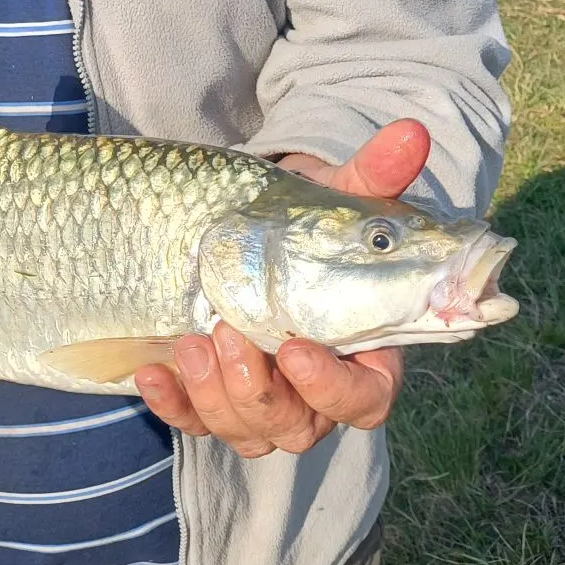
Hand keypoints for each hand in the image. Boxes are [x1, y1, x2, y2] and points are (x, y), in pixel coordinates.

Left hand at [134, 120, 429, 457]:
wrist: (251, 226)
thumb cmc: (309, 222)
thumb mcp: (338, 196)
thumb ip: (374, 175)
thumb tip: (411, 132)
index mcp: (360, 352)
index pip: (365, 400)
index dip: (333, 388)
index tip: (295, 347)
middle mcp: (312, 389)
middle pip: (298, 426)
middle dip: (258, 390)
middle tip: (226, 332)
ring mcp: (261, 398)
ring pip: (247, 431)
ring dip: (215, 395)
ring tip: (191, 338)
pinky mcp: (211, 397)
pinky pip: (194, 422)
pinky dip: (174, 404)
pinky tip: (152, 370)